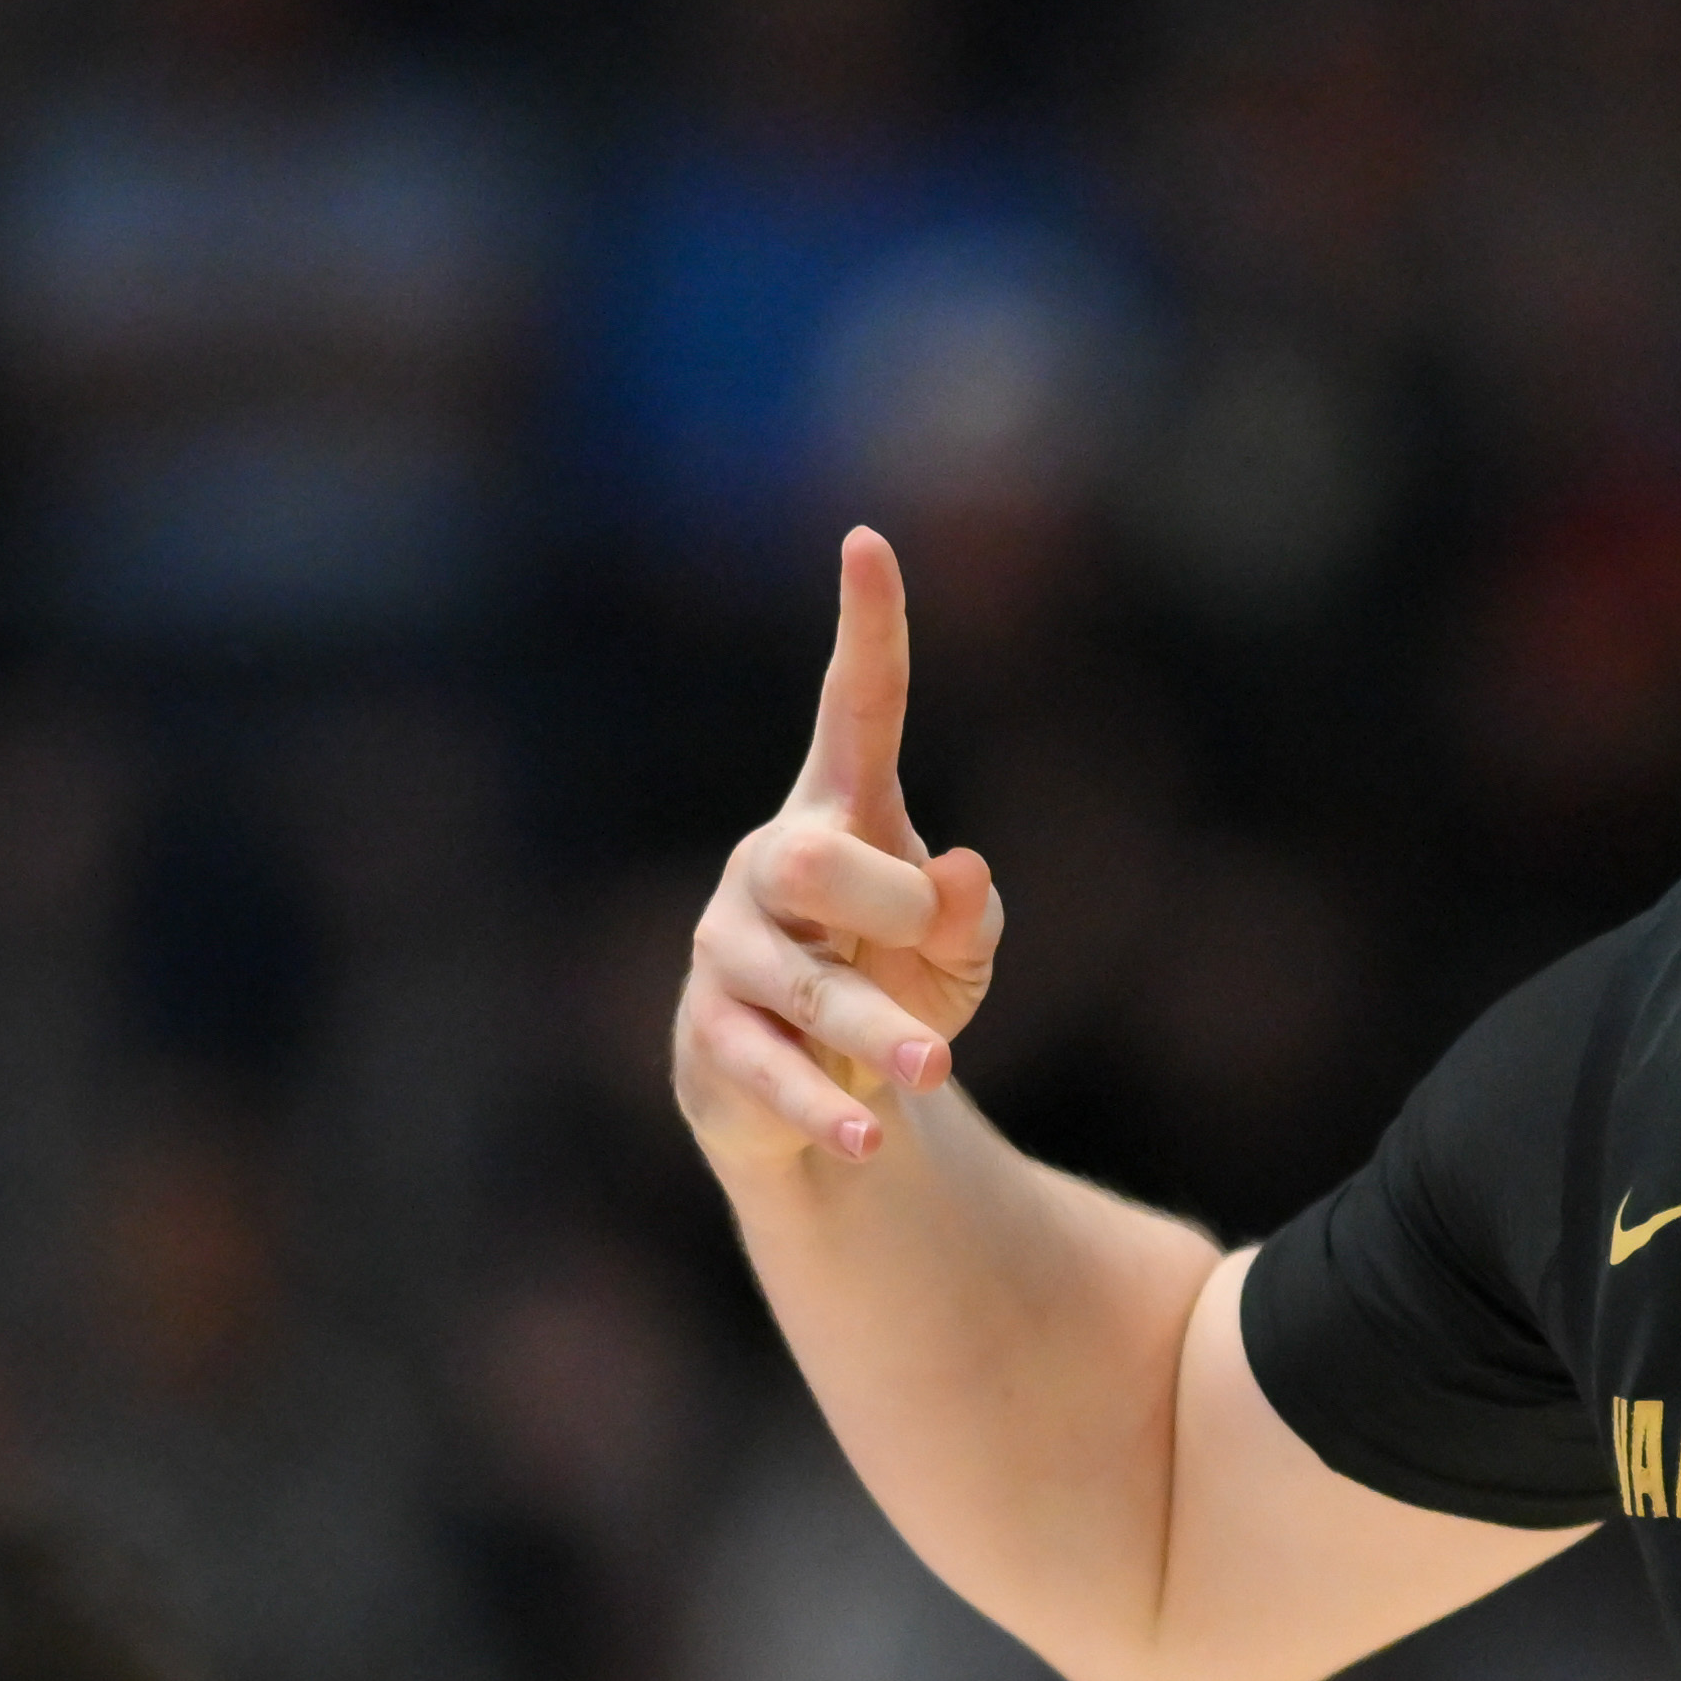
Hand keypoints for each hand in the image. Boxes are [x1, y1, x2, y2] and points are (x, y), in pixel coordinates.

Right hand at [671, 530, 1003, 1174]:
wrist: (831, 1095)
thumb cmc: (897, 989)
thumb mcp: (957, 955)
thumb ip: (967, 915)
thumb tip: (961, 874)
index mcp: (840, 821)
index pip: (853, 709)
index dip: (866, 630)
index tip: (869, 542)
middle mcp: (770, 871)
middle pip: (814, 859)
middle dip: (886, 901)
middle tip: (929, 940)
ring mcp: (730, 953)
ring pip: (801, 980)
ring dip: (876, 1026)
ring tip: (937, 1069)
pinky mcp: (713, 1041)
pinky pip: (769, 1069)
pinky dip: (828, 1104)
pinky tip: (872, 1138)